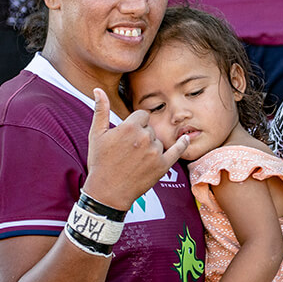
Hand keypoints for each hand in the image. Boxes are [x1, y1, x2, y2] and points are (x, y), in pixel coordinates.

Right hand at [82, 88, 188, 210]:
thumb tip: (98, 89)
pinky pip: (177, 151)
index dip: (135, 124)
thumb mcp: (96, 134)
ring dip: (151, 147)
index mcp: (130, 127)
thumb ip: (101, 110)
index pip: (142, 115)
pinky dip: (182, 144)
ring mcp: (155, 152)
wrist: (107, 192)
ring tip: (136, 160)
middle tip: (129, 151)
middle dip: (142, 135)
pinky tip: (186, 138)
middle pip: (150, 128)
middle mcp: (145, 137)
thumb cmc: (100, 162)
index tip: (127, 135)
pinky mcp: (162, 166)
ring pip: (159, 140)